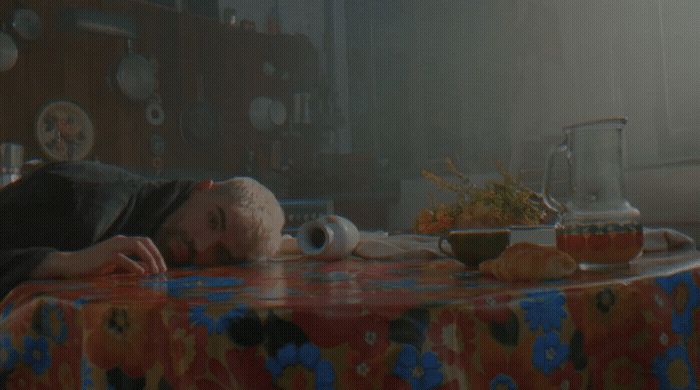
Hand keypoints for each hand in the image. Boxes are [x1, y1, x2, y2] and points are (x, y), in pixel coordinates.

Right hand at [32, 235, 166, 278]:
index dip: (156, 253)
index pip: (146, 242)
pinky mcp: (105, 255)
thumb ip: (132, 265)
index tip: (162, 267)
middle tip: (162, 270)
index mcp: (123, 241)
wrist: (70, 265)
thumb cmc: (94, 266)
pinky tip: (141, 273)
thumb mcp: (116, 265)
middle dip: (156, 255)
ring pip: (137, 246)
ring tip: (155, 272)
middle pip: (145, 242)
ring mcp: (112, 246)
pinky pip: (123, 258)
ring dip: (149, 258)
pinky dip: (134, 265)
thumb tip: (148, 270)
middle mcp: (120, 240)